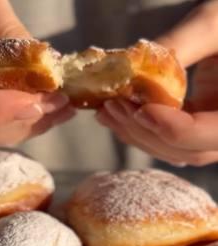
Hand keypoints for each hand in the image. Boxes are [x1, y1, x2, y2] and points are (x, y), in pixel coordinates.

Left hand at [97, 0, 217, 165]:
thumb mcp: (212, 25)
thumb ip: (176, 46)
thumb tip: (128, 66)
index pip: (206, 134)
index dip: (171, 128)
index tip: (141, 110)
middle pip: (185, 148)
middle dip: (144, 130)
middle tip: (113, 106)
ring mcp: (209, 134)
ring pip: (172, 150)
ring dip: (135, 133)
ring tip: (107, 110)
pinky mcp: (193, 130)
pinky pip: (166, 141)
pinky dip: (139, 130)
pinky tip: (116, 115)